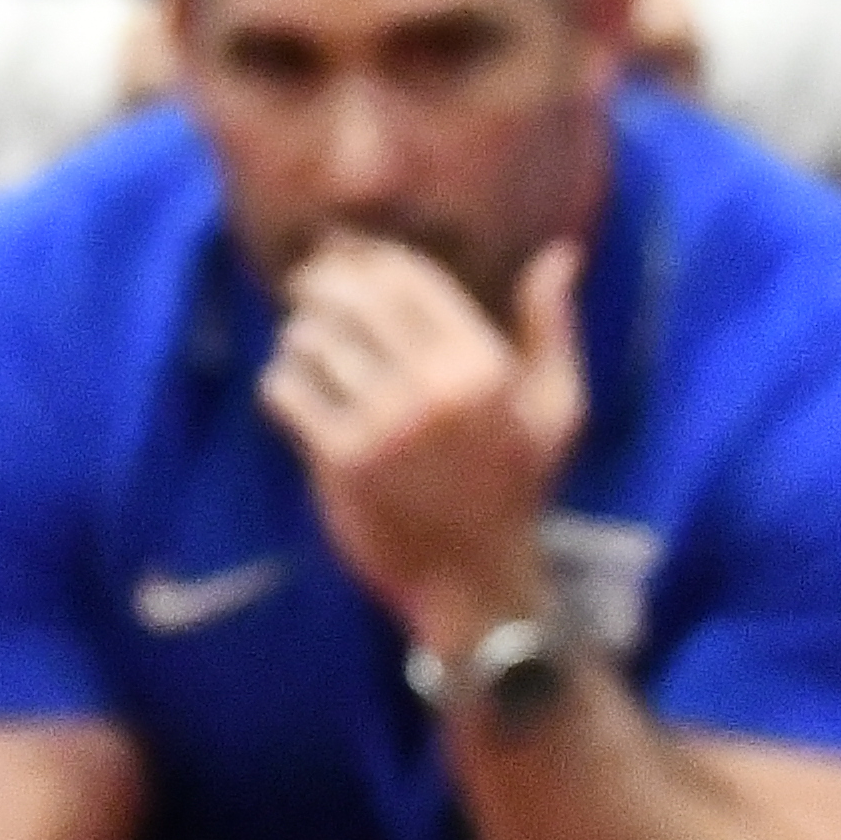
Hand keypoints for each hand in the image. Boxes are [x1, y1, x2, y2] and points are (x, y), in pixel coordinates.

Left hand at [263, 234, 589, 664]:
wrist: (473, 584)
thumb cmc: (514, 491)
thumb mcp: (554, 410)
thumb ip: (552, 329)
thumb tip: (558, 255)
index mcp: (484, 366)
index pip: (403, 276)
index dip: (363, 258)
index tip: (346, 265)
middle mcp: (436, 390)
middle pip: (347, 297)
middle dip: (318, 287)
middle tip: (309, 297)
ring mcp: (385, 425)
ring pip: (308, 339)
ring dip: (299, 341)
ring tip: (310, 355)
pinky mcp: (340, 459)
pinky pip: (285, 388)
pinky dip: (282, 387)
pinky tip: (301, 402)